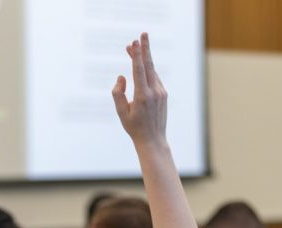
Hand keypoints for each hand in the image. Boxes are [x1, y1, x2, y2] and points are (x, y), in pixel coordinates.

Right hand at [112, 32, 167, 147]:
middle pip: (149, 65)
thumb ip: (117, 93)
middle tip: (142, 34)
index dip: (136, 55)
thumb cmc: (134, 127)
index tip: (134, 43)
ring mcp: (161, 92)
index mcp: (143, 96)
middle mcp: (154, 92)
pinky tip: (140, 67)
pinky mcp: (164, 94)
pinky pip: (154, 78)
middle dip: (145, 48)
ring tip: (132, 47)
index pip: (139, 71)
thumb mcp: (121, 113)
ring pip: (151, 71)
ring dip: (143, 59)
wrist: (153, 140)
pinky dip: (147, 70)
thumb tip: (121, 77)